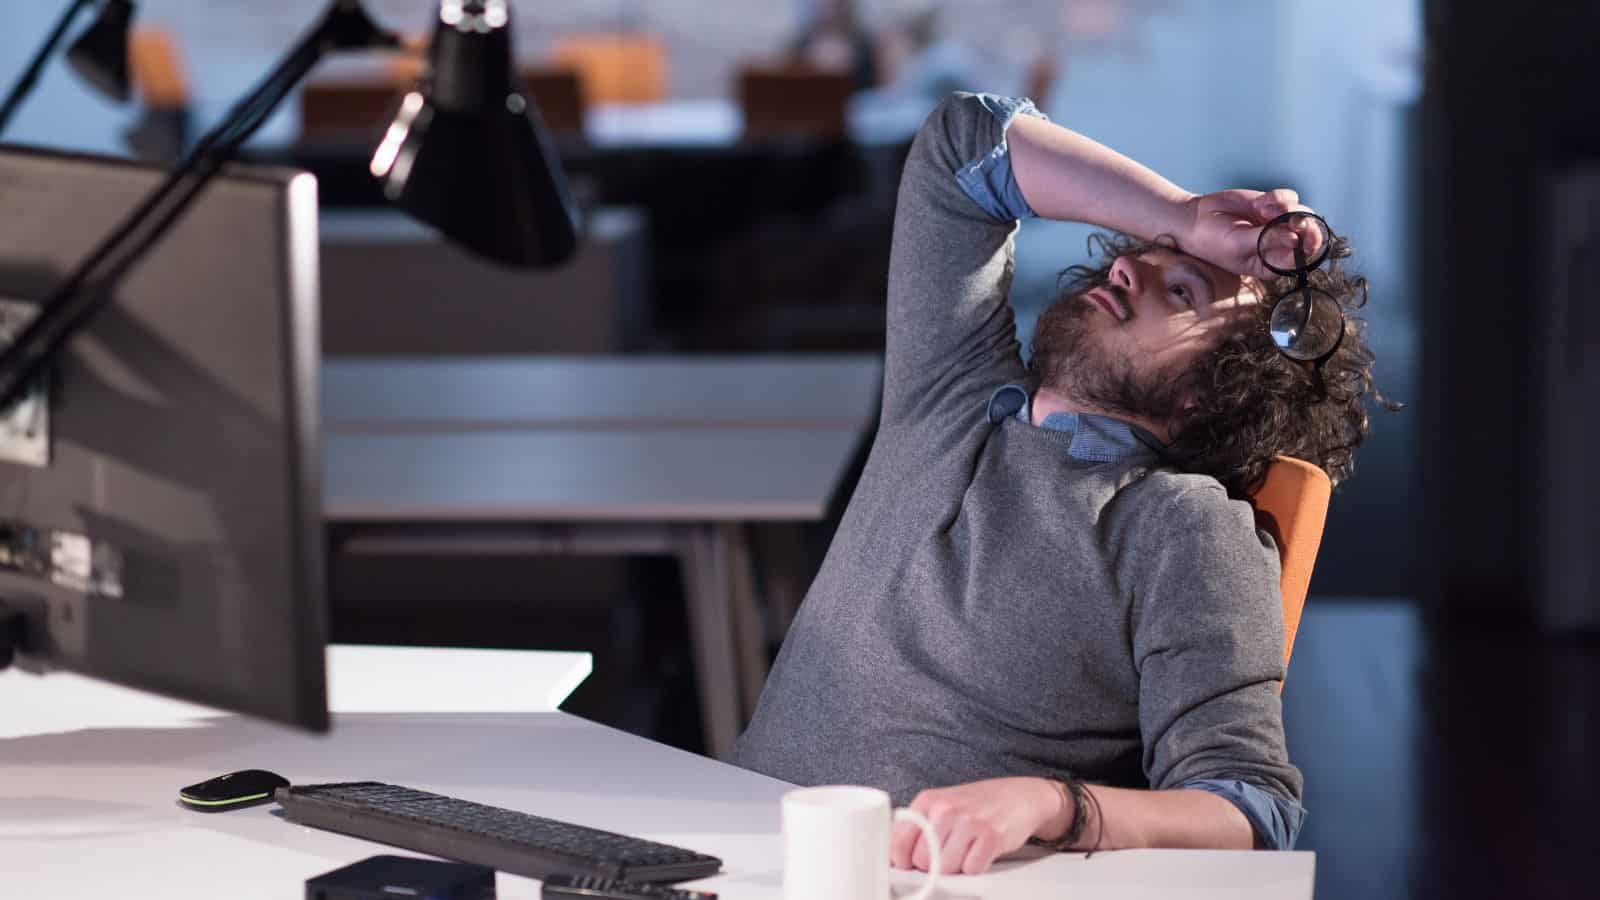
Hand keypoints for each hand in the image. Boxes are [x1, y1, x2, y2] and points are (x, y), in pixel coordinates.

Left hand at [889, 777, 1063, 875]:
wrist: (1019, 795)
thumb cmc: (976, 805)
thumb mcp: (940, 805)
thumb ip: (917, 827)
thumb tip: (892, 856)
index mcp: (926, 801)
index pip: (897, 843)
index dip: (903, 861)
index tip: (910, 863)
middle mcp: (945, 809)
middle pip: (922, 861)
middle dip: (933, 864)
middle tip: (948, 852)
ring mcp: (968, 822)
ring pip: (946, 869)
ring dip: (956, 867)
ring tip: (966, 849)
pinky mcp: (991, 836)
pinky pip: (971, 870)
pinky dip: (976, 867)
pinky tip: (981, 851)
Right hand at [1177, 188, 1319, 280]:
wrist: (1195, 218)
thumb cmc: (1211, 241)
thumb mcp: (1237, 246)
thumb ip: (1267, 241)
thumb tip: (1296, 239)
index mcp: (1272, 264)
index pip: (1301, 258)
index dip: (1306, 246)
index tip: (1297, 233)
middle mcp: (1280, 246)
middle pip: (1309, 235)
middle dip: (1300, 222)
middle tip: (1289, 215)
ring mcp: (1278, 225)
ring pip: (1302, 213)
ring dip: (1286, 208)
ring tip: (1263, 208)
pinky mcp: (1274, 206)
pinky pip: (1290, 198)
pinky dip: (1278, 197)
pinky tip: (1261, 203)